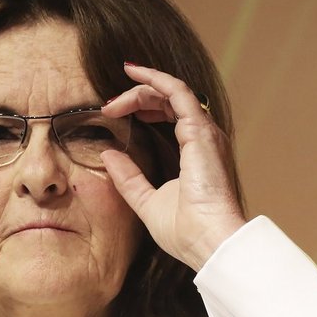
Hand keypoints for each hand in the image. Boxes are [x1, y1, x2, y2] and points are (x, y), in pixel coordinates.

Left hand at [100, 63, 245, 270]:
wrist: (208, 241)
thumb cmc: (186, 230)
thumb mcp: (147, 200)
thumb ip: (128, 178)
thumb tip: (108, 154)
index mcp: (194, 151)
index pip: (169, 114)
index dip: (142, 106)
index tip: (113, 112)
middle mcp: (202, 136)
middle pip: (168, 100)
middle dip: (136, 97)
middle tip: (108, 107)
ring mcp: (203, 132)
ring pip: (171, 92)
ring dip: (140, 89)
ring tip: (113, 101)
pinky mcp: (199, 130)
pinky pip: (177, 92)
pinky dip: (155, 79)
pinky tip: (134, 74)